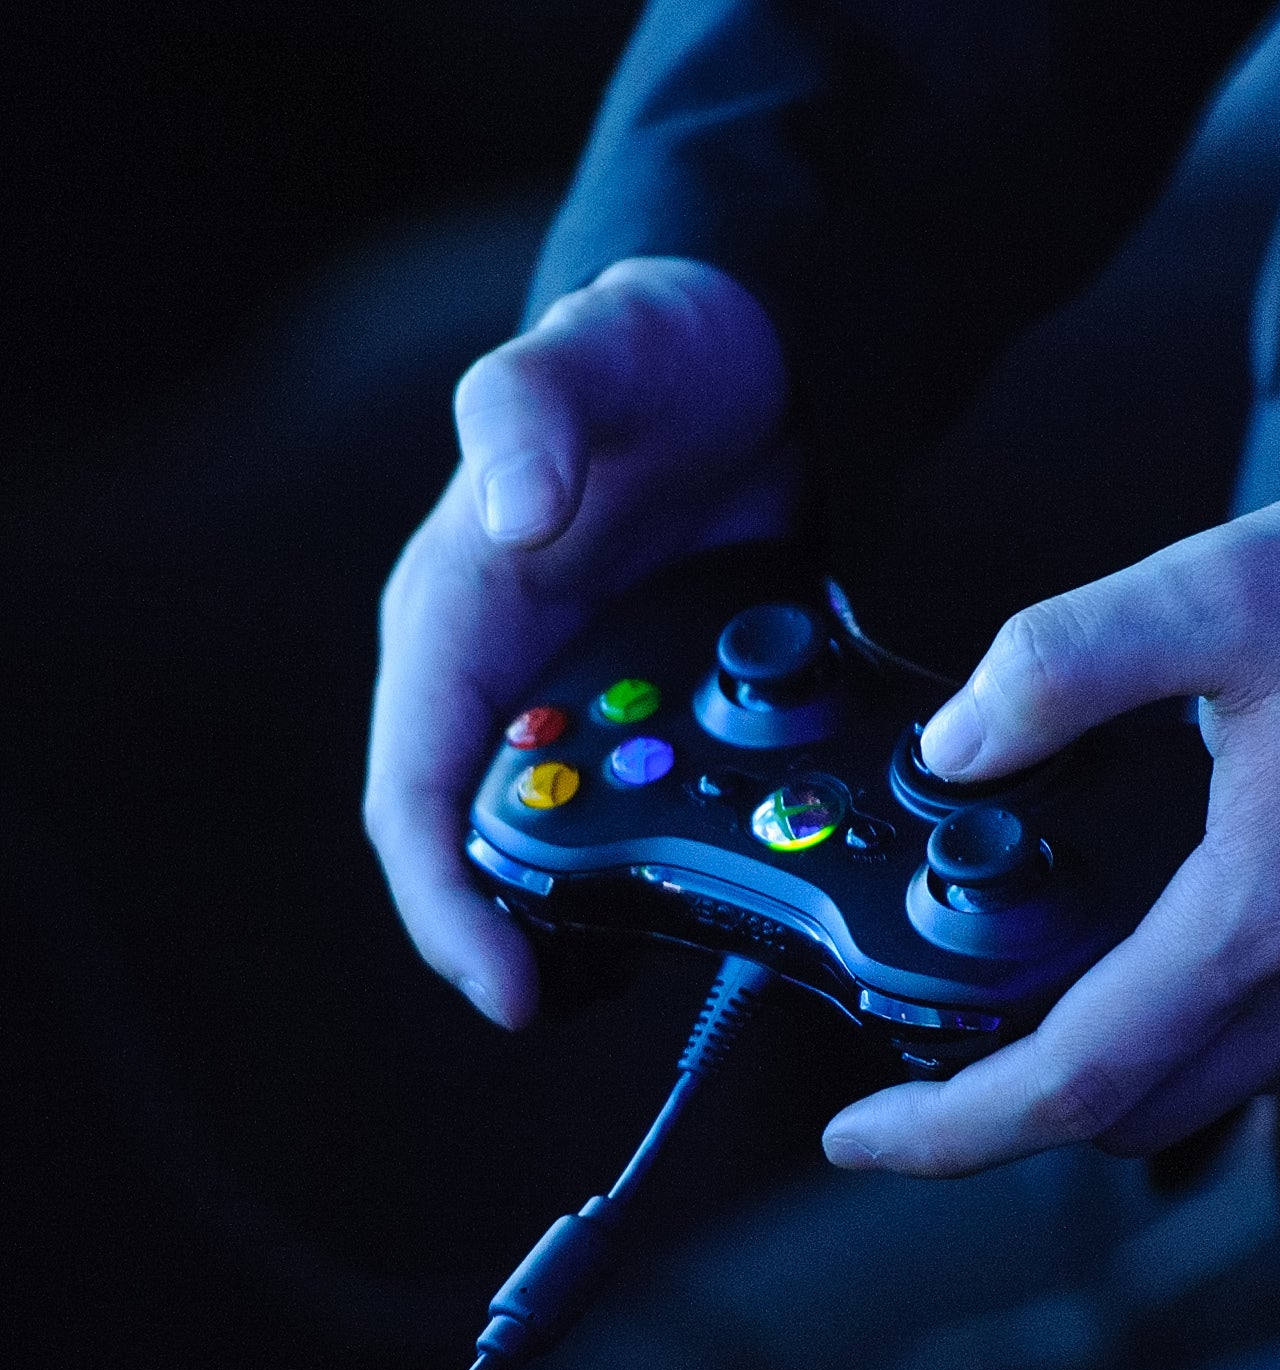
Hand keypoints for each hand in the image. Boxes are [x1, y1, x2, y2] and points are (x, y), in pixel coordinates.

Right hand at [365, 257, 793, 1026]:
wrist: (751, 348)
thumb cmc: (645, 348)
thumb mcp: (587, 357)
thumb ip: (532, 416)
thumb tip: (514, 512)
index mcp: (456, 621)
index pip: (413, 795)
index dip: (444, 905)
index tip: (506, 987)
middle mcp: (514, 677)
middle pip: (493, 846)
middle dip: (529, 937)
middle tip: (604, 1003)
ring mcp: (598, 696)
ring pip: (585, 839)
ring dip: (615, 911)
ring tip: (684, 968)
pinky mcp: (675, 701)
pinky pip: (672, 802)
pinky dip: (698, 852)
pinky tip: (757, 885)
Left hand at [821, 459, 1279, 1173]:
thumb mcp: (1224, 589)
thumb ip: (1062, 665)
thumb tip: (957, 746)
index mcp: (1268, 910)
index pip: (1075, 1083)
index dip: (950, 1128)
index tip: (866, 1134)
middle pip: (1145, 1109)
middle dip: (1029, 1098)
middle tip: (955, 1040)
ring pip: (1233, 1085)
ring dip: (1137, 1059)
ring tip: (1074, 975)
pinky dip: (1235, 1027)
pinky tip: (1215, 938)